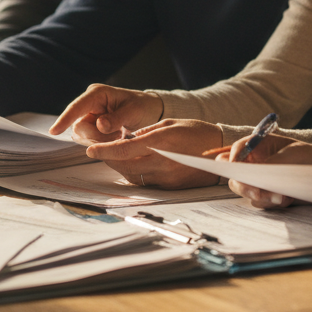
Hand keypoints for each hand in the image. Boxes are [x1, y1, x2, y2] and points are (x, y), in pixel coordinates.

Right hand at [50, 84, 162, 141]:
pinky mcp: (91, 128)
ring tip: (119, 135)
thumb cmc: (141, 106)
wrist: (148, 111)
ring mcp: (89, 116)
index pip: (77, 107)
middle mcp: (89, 104)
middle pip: (79, 126)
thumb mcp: (133, 111)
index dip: (65, 119)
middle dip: (96, 136)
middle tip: (118, 136)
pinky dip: (102, 143)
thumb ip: (117, 118)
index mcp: (97, 94)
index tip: (54, 131)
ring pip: (83, 136)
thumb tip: (99, 125)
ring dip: (100, 141)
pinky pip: (89, 140)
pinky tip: (115, 138)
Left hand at [85, 119, 223, 188]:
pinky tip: (131, 165)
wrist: (222, 151)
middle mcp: (161, 162)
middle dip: (107, 159)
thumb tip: (126, 138)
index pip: (124, 149)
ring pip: (131, 175)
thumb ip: (147, 132)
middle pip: (123, 165)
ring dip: (118, 167)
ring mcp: (166, 177)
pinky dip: (133, 174)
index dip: (103, 151)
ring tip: (111, 157)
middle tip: (96, 151)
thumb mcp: (170, 124)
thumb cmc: (197, 132)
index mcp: (161, 143)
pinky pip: (144, 182)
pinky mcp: (170, 187)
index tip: (89, 149)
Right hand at [225, 134, 311, 208]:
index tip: (235, 167)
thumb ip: (272, 163)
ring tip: (281, 197)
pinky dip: (272, 202)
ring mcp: (261, 180)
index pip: (238, 149)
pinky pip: (261, 202)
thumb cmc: (309, 156)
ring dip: (261, 196)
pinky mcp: (269, 194)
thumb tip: (256, 175)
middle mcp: (255, 164)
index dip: (232, 158)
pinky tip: (286, 199)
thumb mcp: (292, 155)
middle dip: (244, 185)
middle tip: (257, 192)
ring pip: (247, 192)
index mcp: (258, 146)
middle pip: (236, 175)